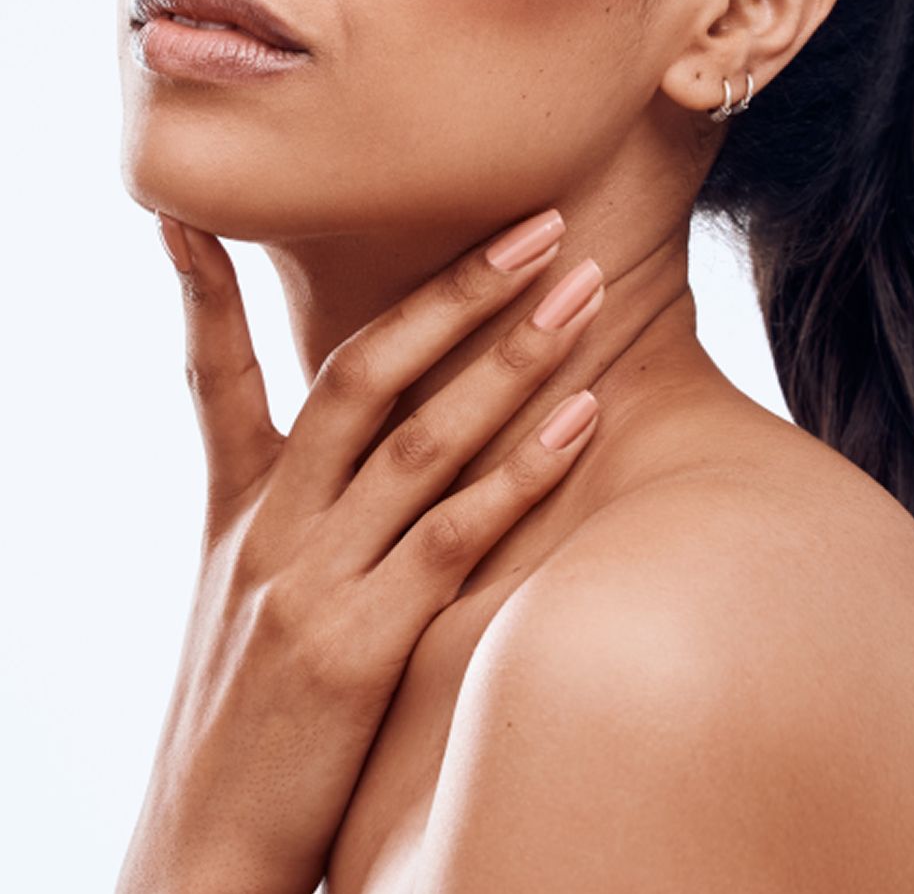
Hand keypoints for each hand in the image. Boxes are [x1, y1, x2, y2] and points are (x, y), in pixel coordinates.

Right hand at [116, 207, 604, 893]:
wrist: (203, 859)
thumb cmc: (246, 724)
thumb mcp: (241, 603)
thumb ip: (290, 515)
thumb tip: (347, 455)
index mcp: (237, 512)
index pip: (214, 373)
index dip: (208, 289)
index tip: (203, 213)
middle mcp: (270, 529)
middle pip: (361, 374)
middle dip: (453, 291)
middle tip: (536, 225)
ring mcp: (311, 583)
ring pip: (420, 438)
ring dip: (508, 356)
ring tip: (578, 289)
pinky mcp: (358, 647)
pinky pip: (455, 535)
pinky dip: (522, 469)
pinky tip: (582, 416)